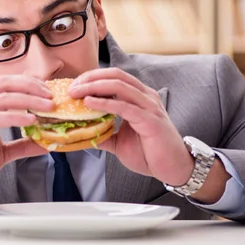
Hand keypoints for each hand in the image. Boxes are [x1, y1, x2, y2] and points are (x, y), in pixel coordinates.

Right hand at [0, 75, 52, 202]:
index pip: (7, 83)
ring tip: (47, 106)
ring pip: (2, 97)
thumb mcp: (2, 153)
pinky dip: (15, 117)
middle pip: (5, 83)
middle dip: (31, 86)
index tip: (48, 92)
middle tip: (51, 96)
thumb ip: (22, 146)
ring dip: (28, 99)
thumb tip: (46, 144)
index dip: (29, 83)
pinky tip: (31, 121)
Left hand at [68, 68, 193, 186]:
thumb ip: (103, 132)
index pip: (114, 77)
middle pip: (115, 75)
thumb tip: (81, 132)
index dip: (92, 77)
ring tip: (76, 93)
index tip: (74, 86)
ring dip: (93, 87)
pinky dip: (104, 102)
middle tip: (71, 88)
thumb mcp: (119, 141)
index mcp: (140, 97)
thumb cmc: (150, 153)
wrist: (173, 169)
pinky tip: (89, 103)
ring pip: (119, 86)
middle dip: (90, 78)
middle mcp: (146, 96)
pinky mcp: (150, 120)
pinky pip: (124, 106)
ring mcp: (149, 106)